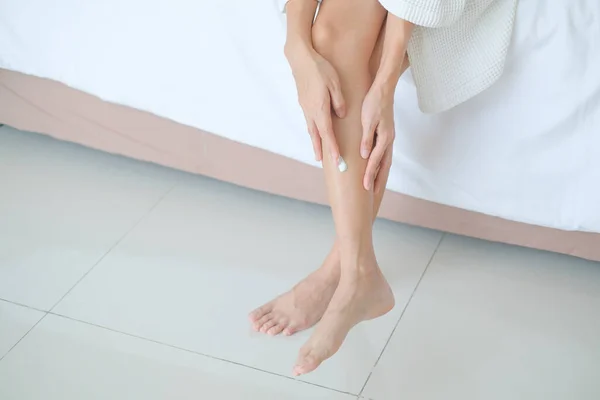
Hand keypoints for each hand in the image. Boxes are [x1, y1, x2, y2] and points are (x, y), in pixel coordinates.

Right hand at [286, 43, 345, 162]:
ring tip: (318, 153)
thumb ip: (339, 102)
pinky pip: (309, 121)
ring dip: (315, 142)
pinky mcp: (303, 102)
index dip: (333, 148)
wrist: (300, 58)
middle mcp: (311, 112)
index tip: (337, 160)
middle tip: (325, 164)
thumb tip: (341, 115)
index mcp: (320, 109)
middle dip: (321, 151)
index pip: (328, 134)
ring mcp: (305, 108)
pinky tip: (315, 133)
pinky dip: (313, 131)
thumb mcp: (335, 83)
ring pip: (311, 130)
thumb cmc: (320, 69)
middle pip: (317, 136)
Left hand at [360, 82, 394, 190]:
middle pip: (384, 166)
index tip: (365, 187)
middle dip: (378, 181)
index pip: (376, 161)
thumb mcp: (367, 120)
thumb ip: (366, 138)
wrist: (383, 89)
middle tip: (373, 196)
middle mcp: (388, 140)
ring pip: (385, 162)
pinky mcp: (385, 136)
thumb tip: (365, 155)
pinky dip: (380, 166)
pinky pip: (383, 155)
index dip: (370, 174)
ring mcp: (387, 139)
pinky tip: (376, 170)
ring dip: (380, 176)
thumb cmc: (374, 103)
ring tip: (375, 189)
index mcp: (384, 138)